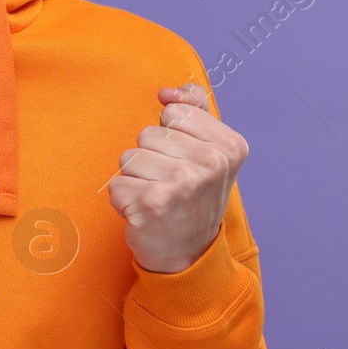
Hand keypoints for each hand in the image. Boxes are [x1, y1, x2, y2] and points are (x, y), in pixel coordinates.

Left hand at [109, 81, 248, 273]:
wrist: (189, 256)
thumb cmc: (193, 198)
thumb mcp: (208, 151)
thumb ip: (194, 110)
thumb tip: (167, 92)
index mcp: (230, 145)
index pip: (175, 112)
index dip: (171, 138)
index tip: (186, 164)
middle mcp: (211, 163)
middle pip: (149, 133)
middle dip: (151, 159)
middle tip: (170, 187)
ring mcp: (183, 182)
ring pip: (129, 157)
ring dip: (136, 180)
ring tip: (157, 199)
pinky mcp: (153, 202)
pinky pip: (116, 183)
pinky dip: (124, 201)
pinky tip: (145, 215)